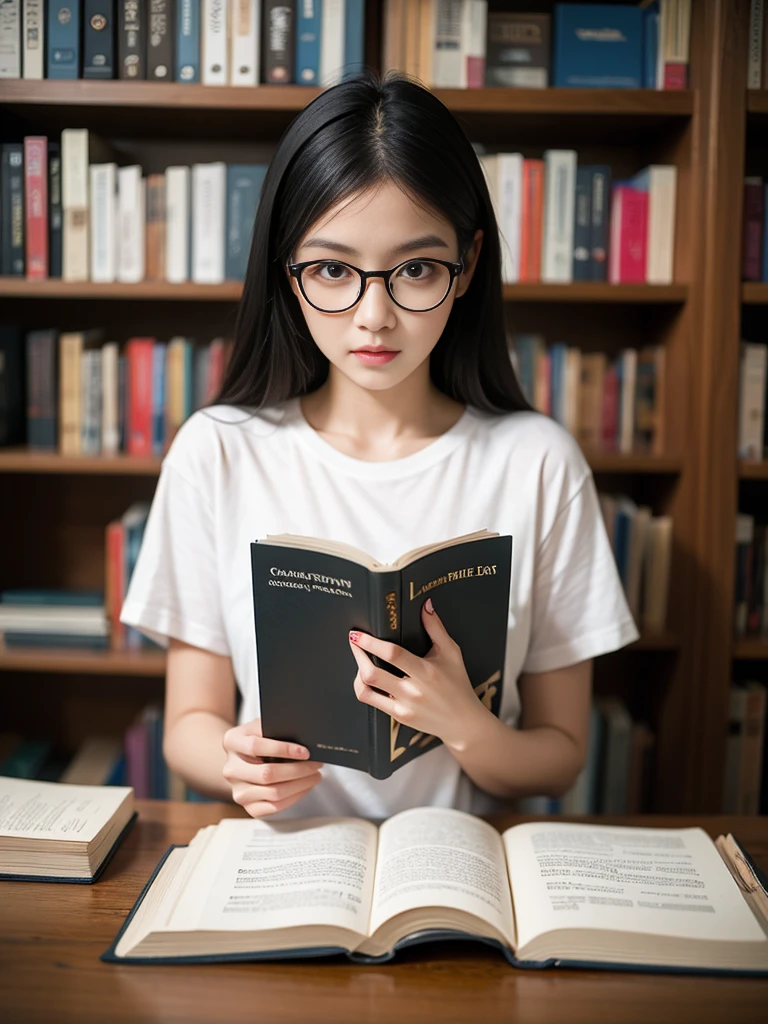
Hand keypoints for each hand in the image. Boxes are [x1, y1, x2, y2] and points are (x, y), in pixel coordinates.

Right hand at [222, 718, 323, 816]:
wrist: (241, 758)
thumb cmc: (257, 738)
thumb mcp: (262, 726)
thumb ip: (276, 728)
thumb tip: (305, 737)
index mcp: (232, 742)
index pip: (256, 746)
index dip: (283, 749)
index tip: (305, 752)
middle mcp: (231, 769)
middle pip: (266, 774)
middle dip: (298, 770)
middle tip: (316, 764)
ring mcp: (238, 791)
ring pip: (273, 793)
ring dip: (300, 785)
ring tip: (314, 775)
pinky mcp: (248, 806)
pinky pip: (274, 807)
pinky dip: (295, 797)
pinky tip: (304, 787)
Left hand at [348, 597, 484, 751]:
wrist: (462, 721)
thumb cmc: (457, 683)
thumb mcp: (451, 652)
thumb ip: (436, 627)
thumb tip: (425, 605)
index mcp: (427, 672)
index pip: (393, 654)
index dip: (371, 642)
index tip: (358, 633)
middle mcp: (413, 691)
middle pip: (372, 673)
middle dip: (358, 654)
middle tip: (354, 641)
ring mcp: (404, 706)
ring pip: (366, 689)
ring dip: (357, 672)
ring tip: (359, 660)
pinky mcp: (399, 716)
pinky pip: (371, 701)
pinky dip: (364, 687)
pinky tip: (367, 678)